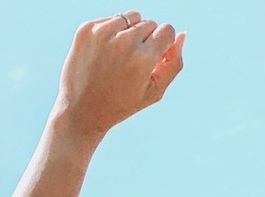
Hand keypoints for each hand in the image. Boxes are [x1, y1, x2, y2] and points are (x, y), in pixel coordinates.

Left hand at [52, 11, 185, 140]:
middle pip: (149, 23)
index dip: (163, 44)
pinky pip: (111, 18)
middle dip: (146, 41)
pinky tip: (104, 54)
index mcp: (143, 59)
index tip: (154, 59)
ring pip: (131, 17)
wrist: (81, 111)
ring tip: (119, 57)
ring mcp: (102, 33)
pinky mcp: (86, 29)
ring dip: (129, 32)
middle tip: (131, 66)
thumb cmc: (121, 104)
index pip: (167, 30)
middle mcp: (123, 42)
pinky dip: (111, 32)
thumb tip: (182, 35)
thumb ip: (173, 64)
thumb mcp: (153, 92)